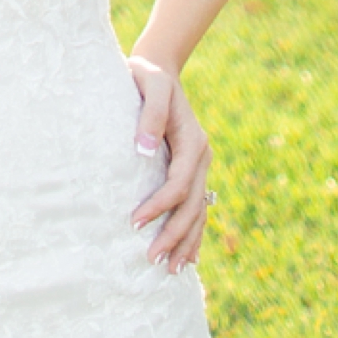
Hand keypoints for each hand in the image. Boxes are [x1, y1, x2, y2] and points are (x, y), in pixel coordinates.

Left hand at [128, 52, 211, 272]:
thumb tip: (144, 150)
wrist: (160, 67)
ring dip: (186, 242)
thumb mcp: (150, 84)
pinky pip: (197, 207)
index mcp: (193, 141)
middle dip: (174, 235)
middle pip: (192, 206)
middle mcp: (202, 157)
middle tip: (151, 259)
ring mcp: (200, 166)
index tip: (135, 223)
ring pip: (198, 212)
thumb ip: (150, 115)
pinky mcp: (192, 170)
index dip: (159, 206)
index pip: (177, 185)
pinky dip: (194, 233)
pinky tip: (187, 256)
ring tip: (171, 270)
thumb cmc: (149, 75)